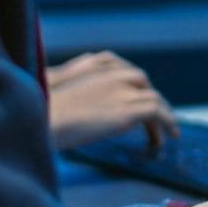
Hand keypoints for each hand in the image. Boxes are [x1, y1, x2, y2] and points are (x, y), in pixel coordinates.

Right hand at [46, 51, 178, 150]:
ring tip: (167, 134)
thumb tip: (81, 109)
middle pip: (141, 81)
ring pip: (154, 98)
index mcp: (94, 66)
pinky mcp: (128, 110)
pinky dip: (164, 124)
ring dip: (163, 116)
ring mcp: (122, 90)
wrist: (42, 120)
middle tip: (154, 117)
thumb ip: (76, 93)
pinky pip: (156, 114)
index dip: (133, 86)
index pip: (122, 69)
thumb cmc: (40, 112)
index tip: (136, 98)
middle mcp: (112, 74)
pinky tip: (162, 140)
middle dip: (149, 98)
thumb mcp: (57, 93)